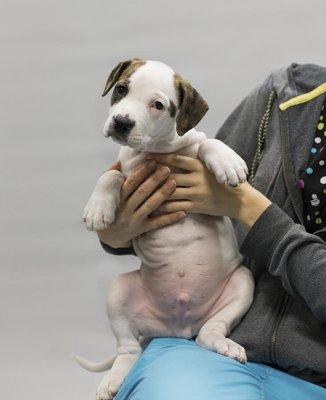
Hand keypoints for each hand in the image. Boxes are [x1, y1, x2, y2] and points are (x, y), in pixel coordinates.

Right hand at [97, 160, 185, 247]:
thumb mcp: (104, 193)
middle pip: (142, 192)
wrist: (109, 235)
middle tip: (167, 169)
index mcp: (118, 197)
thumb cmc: (111, 209)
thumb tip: (118, 162)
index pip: (131, 182)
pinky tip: (183, 212)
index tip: (153, 161)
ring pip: (150, 206)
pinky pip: (157, 223)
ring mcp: (134, 219)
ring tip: (174, 183)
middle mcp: (126, 208)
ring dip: (163, 194)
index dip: (142, 171)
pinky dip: (170, 218)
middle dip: (155, 179)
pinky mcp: (142, 229)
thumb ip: (110, 177)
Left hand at [146, 153, 270, 228]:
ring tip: (141, 191)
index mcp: (199, 166)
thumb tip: (179, 155)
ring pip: (169, 192)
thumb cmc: (223, 181)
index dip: (160, 157)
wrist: (238, 200)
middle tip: (138, 173)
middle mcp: (196, 178)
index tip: (147, 155)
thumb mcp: (211, 167)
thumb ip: (195, 162)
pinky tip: (153, 206)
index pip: (176, 159)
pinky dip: (163, 207)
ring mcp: (196, 193)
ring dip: (154, 191)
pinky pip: (176, 206)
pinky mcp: (196, 206)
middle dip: (152, 174)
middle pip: (169, 175)